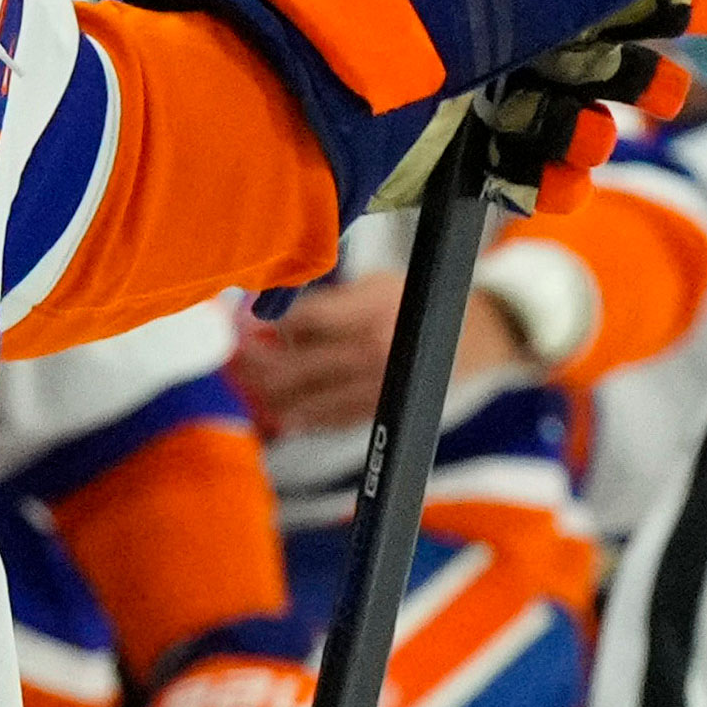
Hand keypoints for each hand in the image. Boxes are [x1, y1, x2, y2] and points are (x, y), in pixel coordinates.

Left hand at [129, 0, 688, 220]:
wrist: (258, 119)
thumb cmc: (366, 24)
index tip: (691, 9)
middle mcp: (441, 12)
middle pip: (557, 34)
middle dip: (620, 59)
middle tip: (673, 90)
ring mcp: (426, 87)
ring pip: (530, 102)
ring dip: (581, 120)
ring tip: (606, 138)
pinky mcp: (411, 156)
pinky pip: (491, 161)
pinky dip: (533, 171)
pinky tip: (561, 184)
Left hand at [231, 274, 524, 434]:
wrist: (474, 338)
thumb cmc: (414, 303)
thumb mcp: (374, 285)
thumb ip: (325, 305)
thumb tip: (267, 322)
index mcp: (369, 313)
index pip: (298, 323)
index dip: (261, 325)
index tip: (239, 320)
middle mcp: (370, 354)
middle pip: (289, 369)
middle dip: (251, 364)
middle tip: (232, 353)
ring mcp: (372, 389)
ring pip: (300, 403)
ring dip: (265, 393)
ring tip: (245, 379)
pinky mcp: (377, 414)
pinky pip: (323, 421)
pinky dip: (296, 414)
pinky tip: (278, 404)